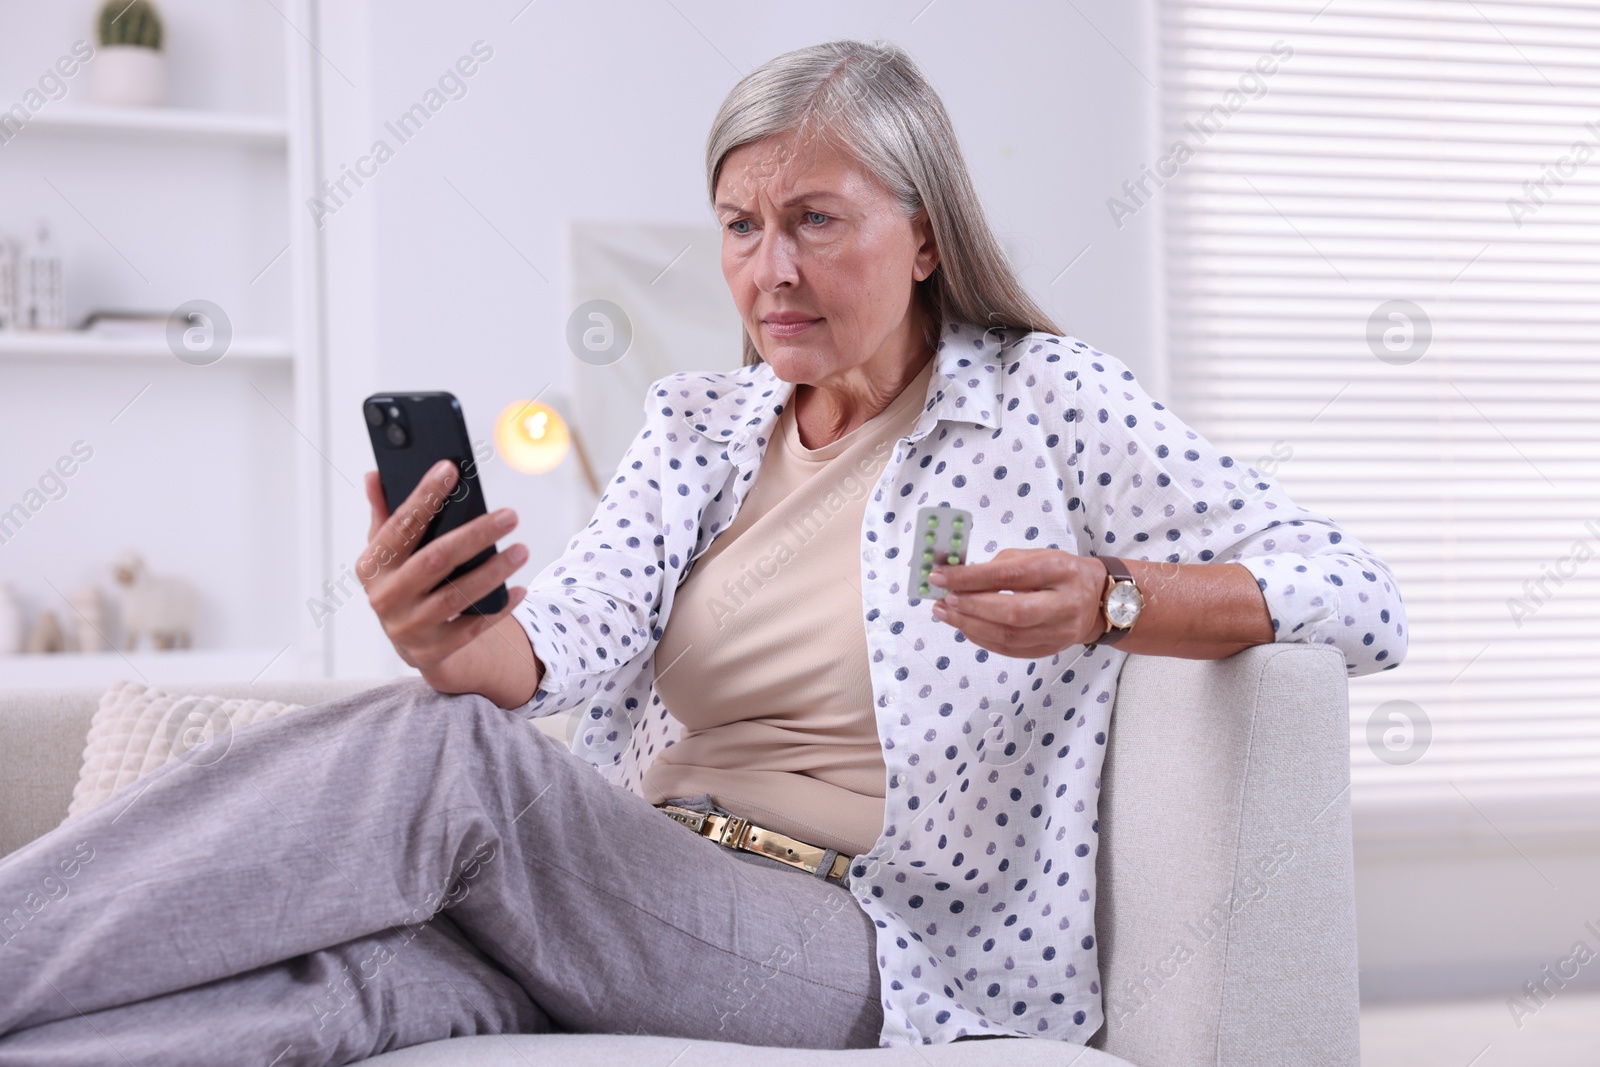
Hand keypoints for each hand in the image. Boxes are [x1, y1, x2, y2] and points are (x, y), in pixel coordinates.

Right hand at [358, 460, 528, 680]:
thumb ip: (385, 514)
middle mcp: (385, 598)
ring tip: (522, 550)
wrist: (413, 642)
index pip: (400, 525)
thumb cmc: (405, 582)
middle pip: (435, 560)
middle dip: (475, 535)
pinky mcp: (432, 652)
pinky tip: (521, 590)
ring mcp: (407, 628)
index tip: (450, 469)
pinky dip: (498, 609)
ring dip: (493, 572)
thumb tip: (376, 474)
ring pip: (456, 596)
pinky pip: (472, 629)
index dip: (423, 496)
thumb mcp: (389, 552)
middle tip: (510, 516)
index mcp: (372, 565)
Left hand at [928, 548, 1106, 657]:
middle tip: (943, 600)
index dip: (972, 578)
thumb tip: (959, 578)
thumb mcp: (1035, 557)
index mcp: (1060, 570)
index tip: (941, 576)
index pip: (1011, 575)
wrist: (1097, 601)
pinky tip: (965, 627)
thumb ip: (1000, 565)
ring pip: (1009, 636)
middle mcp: (1064, 604)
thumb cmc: (1060, 573)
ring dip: (970, 626)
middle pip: (1013, 612)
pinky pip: (1010, 649)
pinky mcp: (1050, 650)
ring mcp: (1059, 632)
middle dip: (971, 607)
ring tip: (945, 613)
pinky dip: (982, 639)